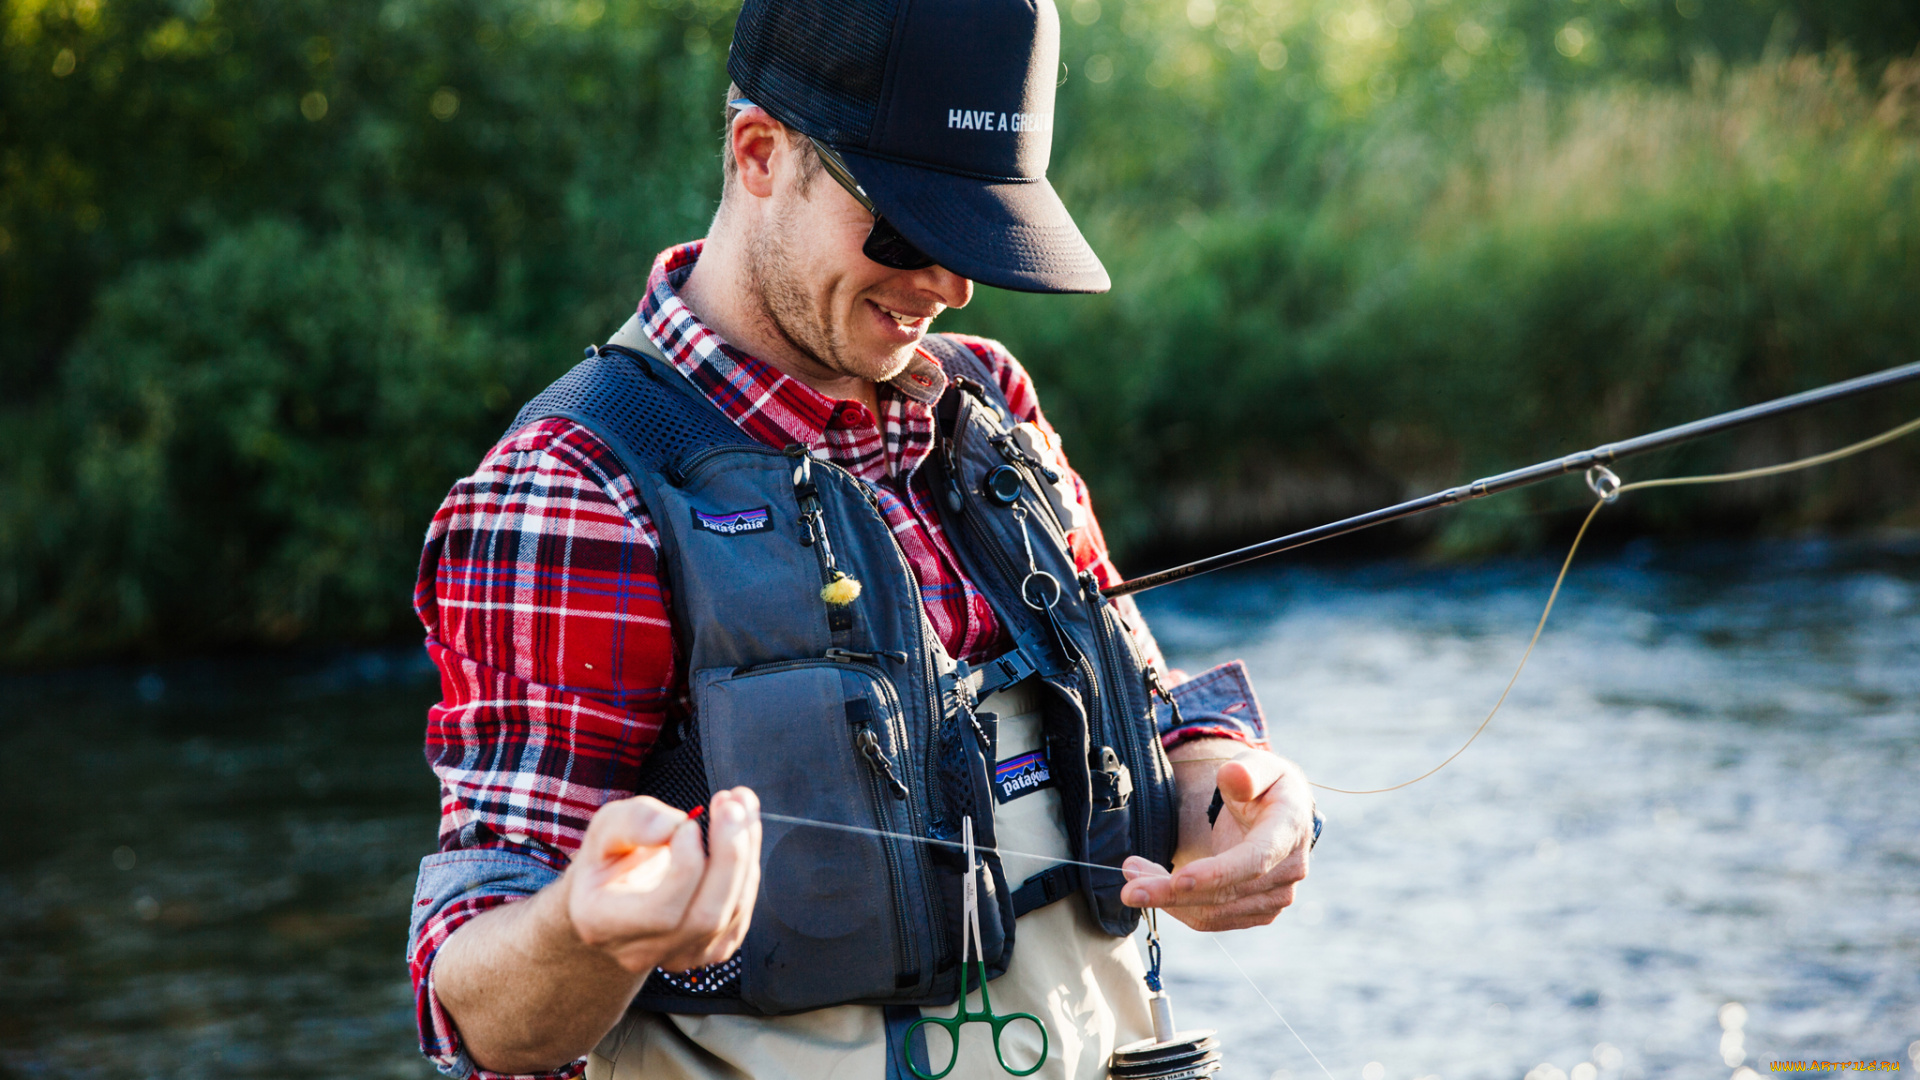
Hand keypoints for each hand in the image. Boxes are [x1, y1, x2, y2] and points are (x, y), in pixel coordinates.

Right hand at [566, 787, 761, 972]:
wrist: (616, 899)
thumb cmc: (608, 863)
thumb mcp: (604, 830)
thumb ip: (632, 822)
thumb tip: (671, 826)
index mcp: (604, 923)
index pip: (661, 912)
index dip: (686, 866)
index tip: (688, 824)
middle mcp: (643, 950)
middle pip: (706, 916)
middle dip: (729, 855)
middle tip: (732, 805)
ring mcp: (680, 955)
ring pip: (732, 911)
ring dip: (745, 852)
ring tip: (740, 806)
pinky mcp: (711, 949)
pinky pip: (742, 910)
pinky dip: (748, 867)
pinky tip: (741, 833)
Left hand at [1119, 748, 1311, 930]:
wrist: (1284, 814)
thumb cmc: (1266, 785)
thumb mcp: (1261, 766)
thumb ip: (1248, 770)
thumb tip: (1234, 775)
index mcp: (1288, 830)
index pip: (1254, 860)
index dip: (1216, 874)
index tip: (1176, 879)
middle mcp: (1288, 871)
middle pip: (1224, 893)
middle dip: (1171, 892)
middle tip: (1128, 883)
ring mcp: (1275, 897)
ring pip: (1213, 912)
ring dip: (1168, 901)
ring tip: (1133, 878)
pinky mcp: (1258, 912)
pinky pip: (1212, 918)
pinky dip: (1179, 908)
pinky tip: (1154, 889)